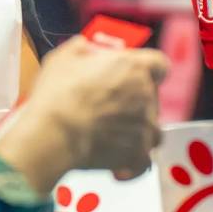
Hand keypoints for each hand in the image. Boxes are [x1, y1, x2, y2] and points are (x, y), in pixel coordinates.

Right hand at [0, 37, 165, 191]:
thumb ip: (83, 48)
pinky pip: (143, 161)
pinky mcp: (138, 154)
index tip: (134, 77)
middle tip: (108, 108)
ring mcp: (145, 126)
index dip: (148, 71)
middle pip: (151, 98)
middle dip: (134, 102)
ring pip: (152, 129)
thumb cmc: (56, 94)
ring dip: (136, 132)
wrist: (53, 134)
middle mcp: (145, 95)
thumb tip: (88, 47)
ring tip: (112, 136)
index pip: (159, 64)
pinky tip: (117, 164)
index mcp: (133, 67)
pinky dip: (132, 163)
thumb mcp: (64, 57)